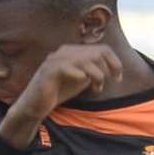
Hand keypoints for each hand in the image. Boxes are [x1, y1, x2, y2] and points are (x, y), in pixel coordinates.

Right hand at [7, 44, 124, 125]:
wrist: (35, 105)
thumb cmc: (57, 92)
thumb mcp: (80, 79)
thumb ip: (92, 71)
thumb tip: (111, 68)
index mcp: (72, 51)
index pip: (101, 48)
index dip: (114, 62)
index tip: (118, 78)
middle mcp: (64, 52)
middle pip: (96, 52)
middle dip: (108, 69)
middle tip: (107, 84)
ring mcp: (55, 60)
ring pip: (85, 60)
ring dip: (96, 75)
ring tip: (96, 88)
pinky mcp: (48, 71)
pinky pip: (69, 68)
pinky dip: (80, 75)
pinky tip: (83, 83)